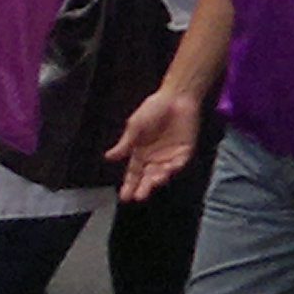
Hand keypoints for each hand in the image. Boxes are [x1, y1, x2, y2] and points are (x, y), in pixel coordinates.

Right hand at [110, 82, 202, 201]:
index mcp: (140, 152)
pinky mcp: (184, 150)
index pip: (133, 173)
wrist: (176, 97)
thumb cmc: (153, 108)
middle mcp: (154, 157)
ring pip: (162, 173)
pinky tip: (166, 171)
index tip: (124, 196)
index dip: (129, 185)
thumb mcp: (135, 126)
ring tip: (151, 184)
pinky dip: (172, 168)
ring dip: (157, 180)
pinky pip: (178, 163)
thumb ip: (125, 143)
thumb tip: (108, 157)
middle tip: (138, 196)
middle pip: (147, 177)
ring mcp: (170, 155)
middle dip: (143, 187)